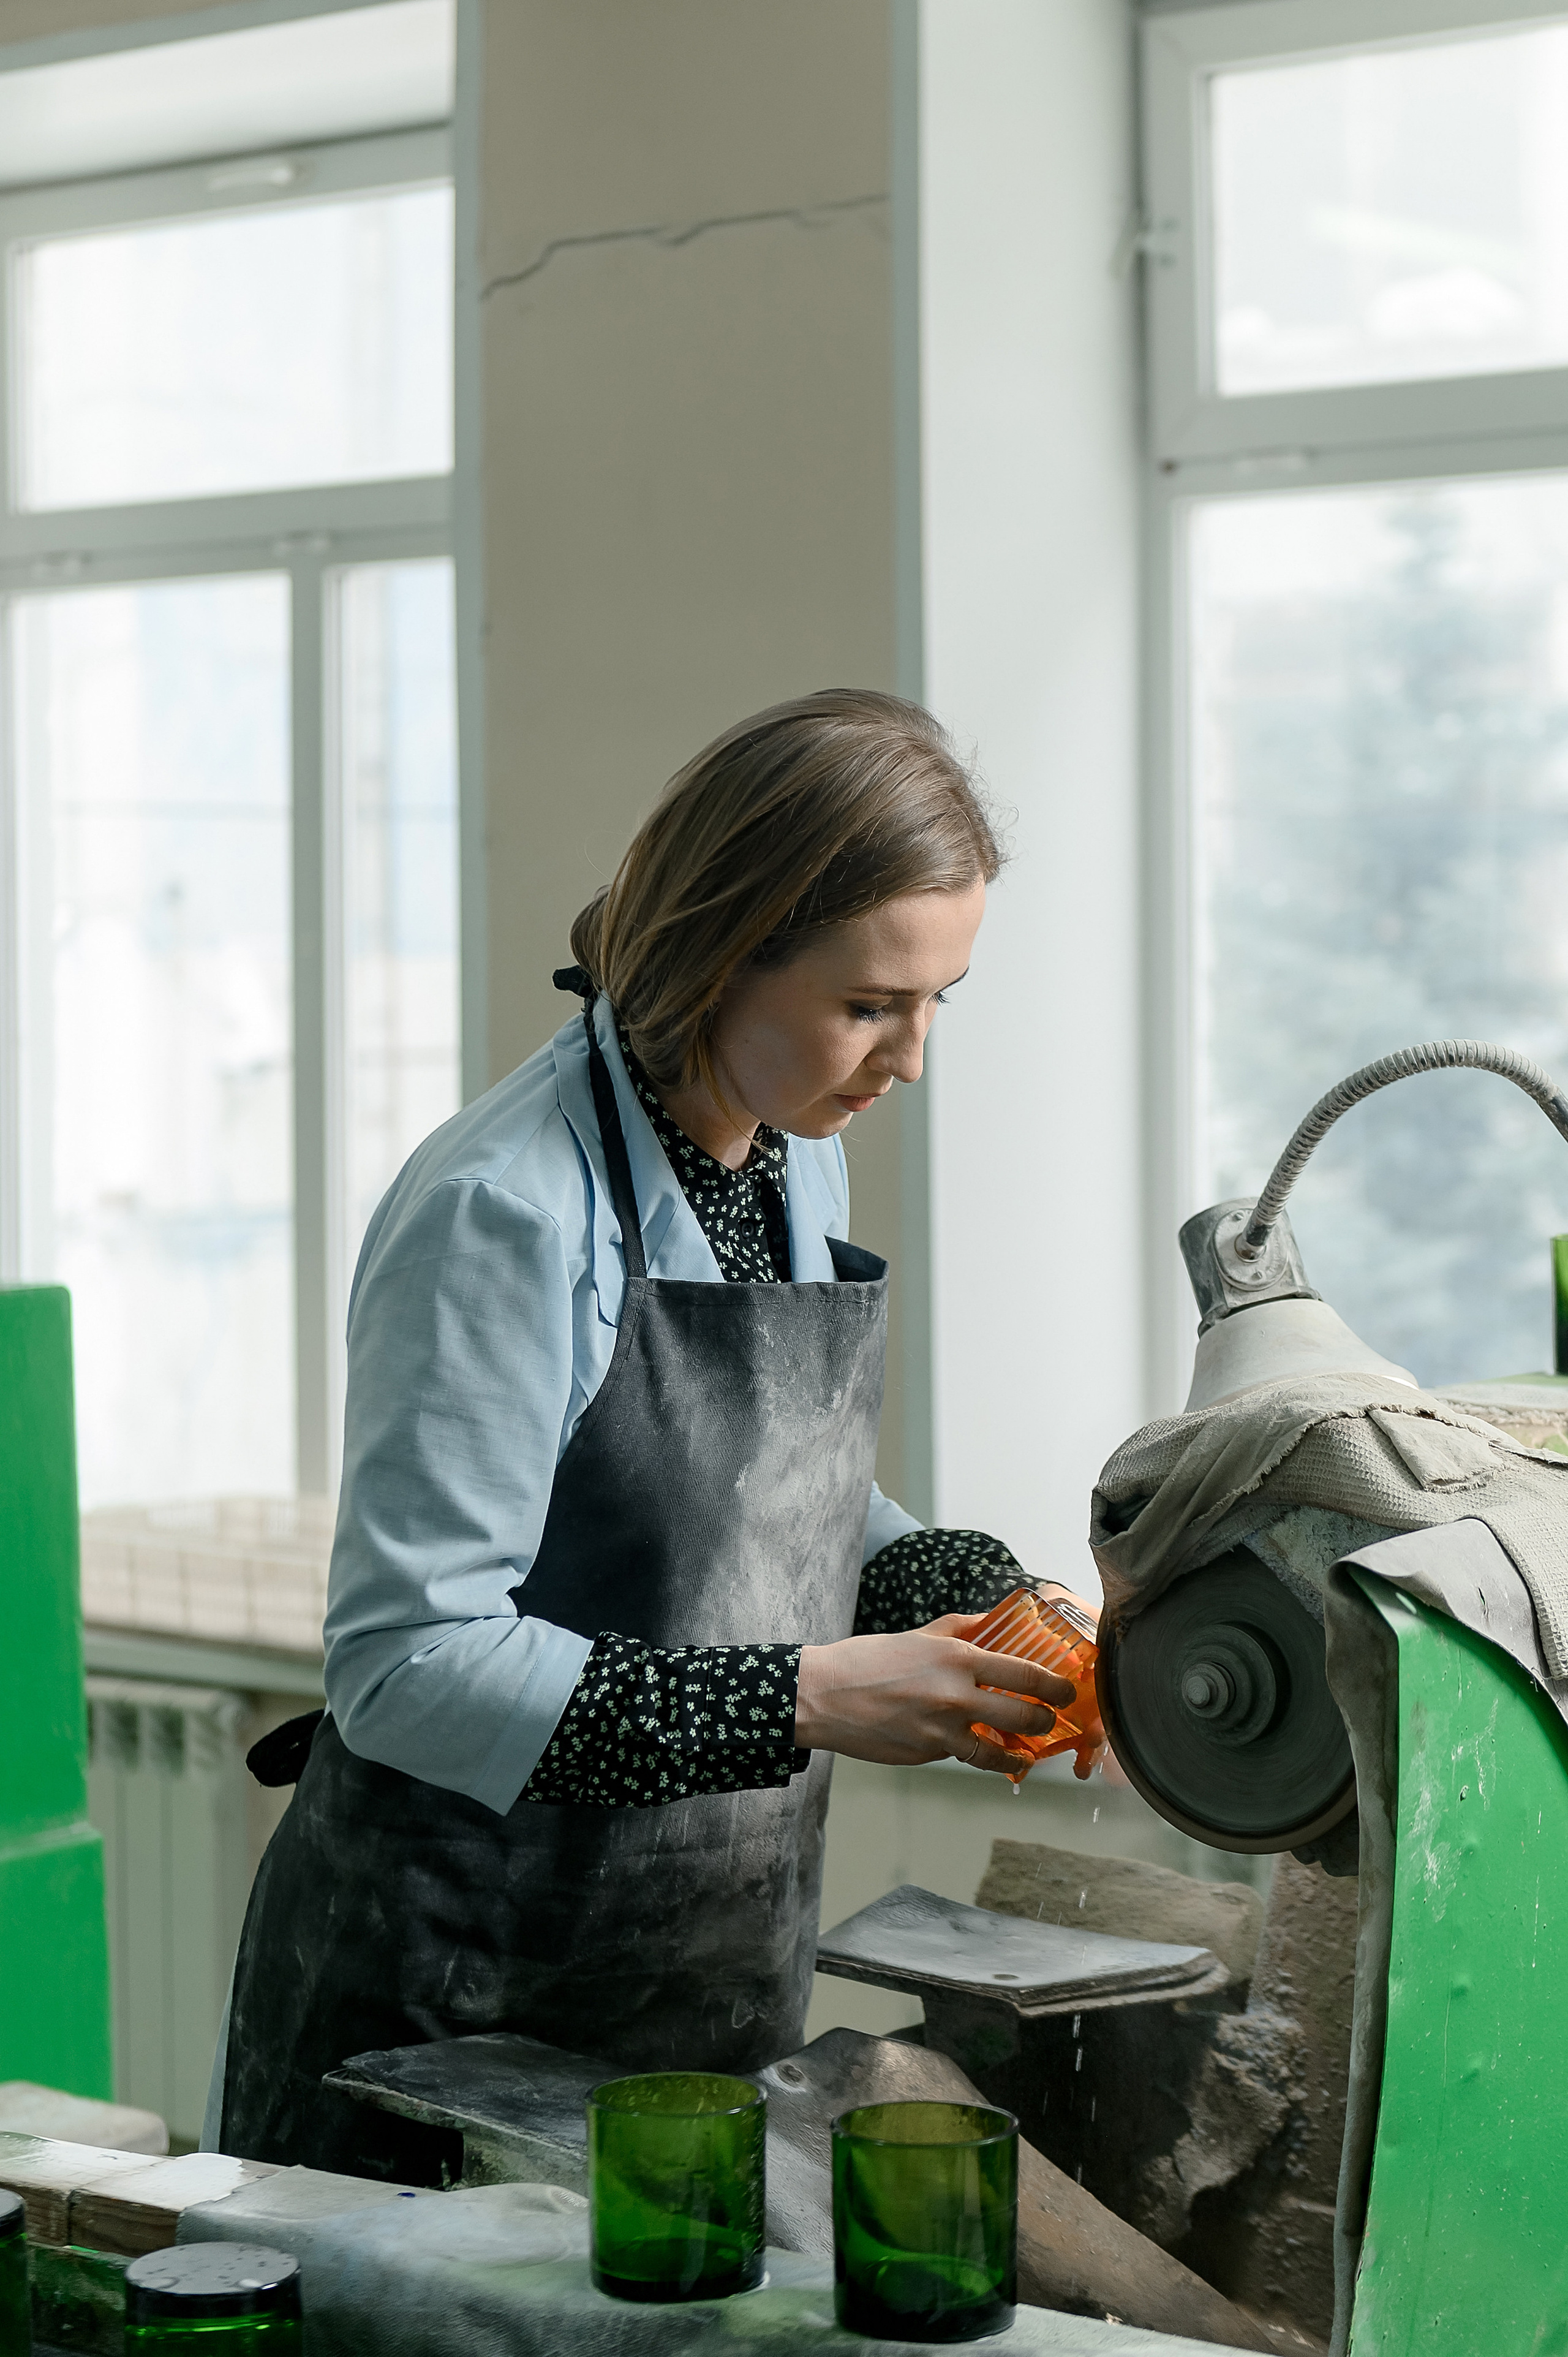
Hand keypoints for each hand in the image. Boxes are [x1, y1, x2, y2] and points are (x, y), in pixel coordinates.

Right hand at [794, 1613, 1074, 1776]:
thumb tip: (991, 1622)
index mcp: (956, 1657)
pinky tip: (994, 1757)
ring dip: (1022, 1752)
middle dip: (1047, 1720)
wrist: (824, 1696)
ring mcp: (942, 1730)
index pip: (1023, 1673)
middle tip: (1052, 1718)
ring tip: (1029, 1751)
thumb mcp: (919, 1635)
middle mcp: (955, 1695)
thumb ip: (960, 1628)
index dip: (1054, 1685)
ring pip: (1000, 1749)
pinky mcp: (928, 1754)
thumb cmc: (868, 1660)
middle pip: (1024, 1714)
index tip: (1067, 1689)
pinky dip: (984, 1758)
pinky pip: (967, 1758)